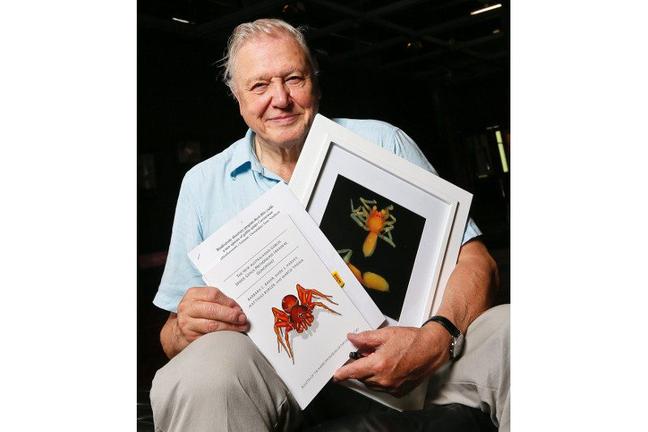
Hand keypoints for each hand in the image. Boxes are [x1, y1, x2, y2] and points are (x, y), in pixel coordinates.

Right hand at [172, 286, 248, 352]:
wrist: (179, 330)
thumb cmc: (197, 313)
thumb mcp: (203, 301)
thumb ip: (218, 301)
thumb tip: (237, 308)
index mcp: (192, 294)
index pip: (213, 294)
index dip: (228, 302)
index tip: (239, 308)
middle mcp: (187, 308)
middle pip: (213, 310)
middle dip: (230, 315)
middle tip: (243, 318)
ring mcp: (187, 323)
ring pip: (212, 325)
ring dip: (230, 327)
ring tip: (241, 327)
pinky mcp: (190, 337)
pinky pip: (210, 337)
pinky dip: (223, 336)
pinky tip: (231, 335)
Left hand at [333, 325, 450, 396]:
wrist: (432, 348)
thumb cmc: (413, 341)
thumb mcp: (386, 334)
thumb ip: (366, 338)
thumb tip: (353, 339)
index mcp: (378, 364)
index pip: (353, 372)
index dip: (342, 374)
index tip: (336, 375)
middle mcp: (384, 378)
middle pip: (362, 377)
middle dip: (361, 367)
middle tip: (367, 355)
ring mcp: (392, 386)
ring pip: (372, 383)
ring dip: (371, 373)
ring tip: (381, 358)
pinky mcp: (399, 390)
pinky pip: (383, 387)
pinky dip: (381, 379)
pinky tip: (389, 367)